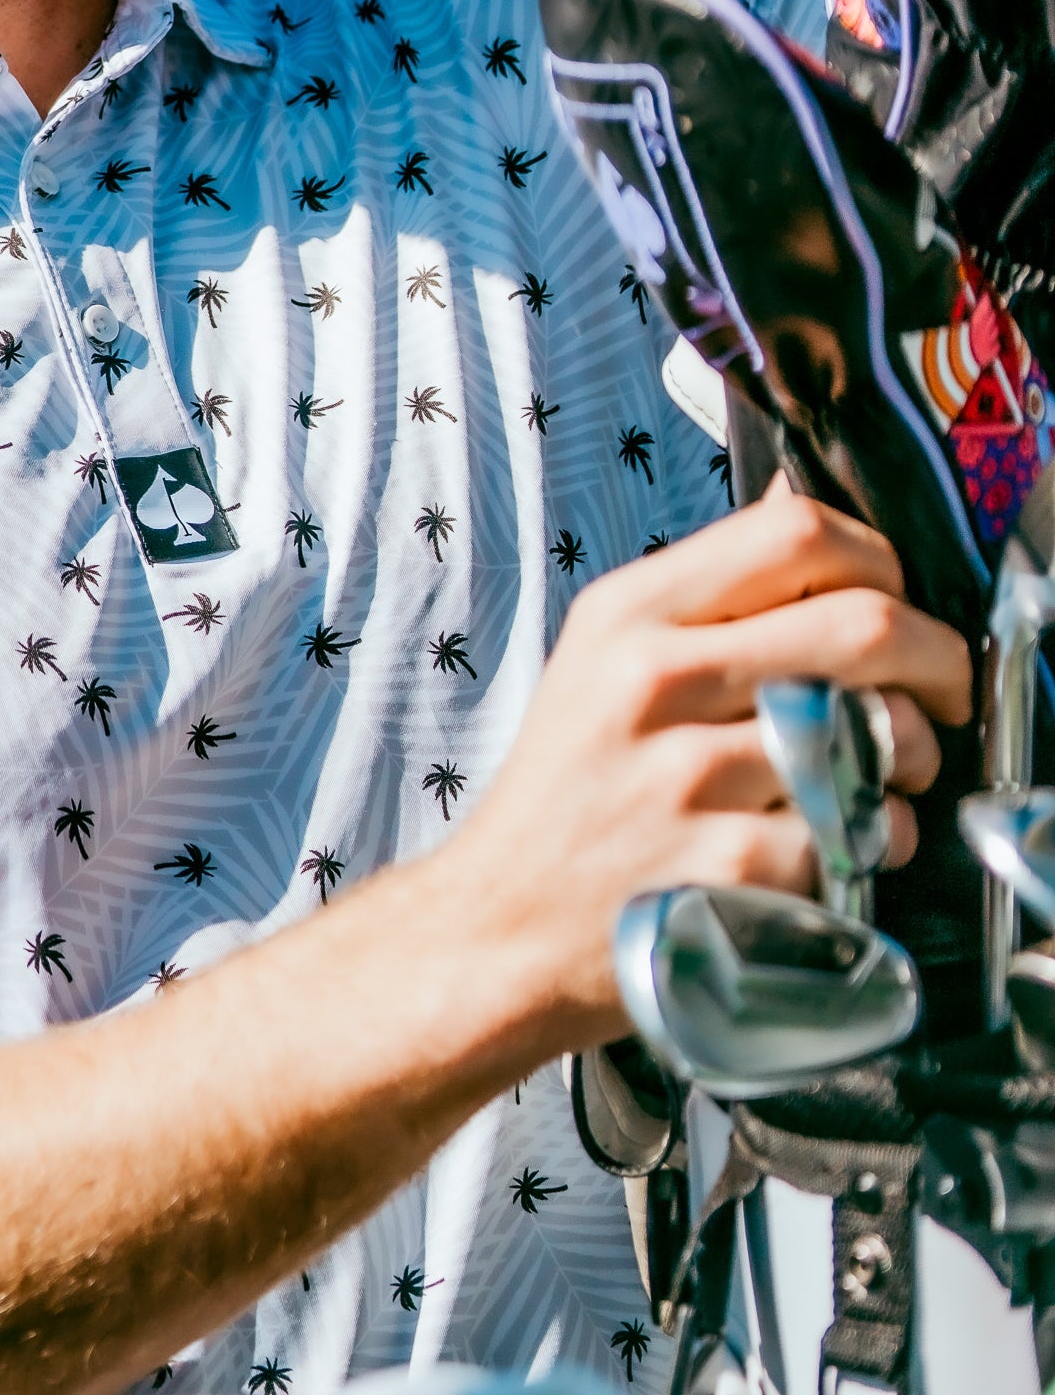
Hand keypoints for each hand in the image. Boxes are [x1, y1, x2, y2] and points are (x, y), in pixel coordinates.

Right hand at [441, 486, 971, 1040]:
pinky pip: (864, 831)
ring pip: (881, 735)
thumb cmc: (570, 791)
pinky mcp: (732, 867)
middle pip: (866, 625)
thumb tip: (807, 521)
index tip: (895, 603)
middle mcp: (657, 679)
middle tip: (940, 693)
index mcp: (630, 612)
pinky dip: (874, 840)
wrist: (505, 924)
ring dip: (908, 760)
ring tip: (870, 776)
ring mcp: (693, 776)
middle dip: (939, 660)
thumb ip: (706, 597)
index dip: (882, 562)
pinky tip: (830, 845)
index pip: (798, 532)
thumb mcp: (602, 657)